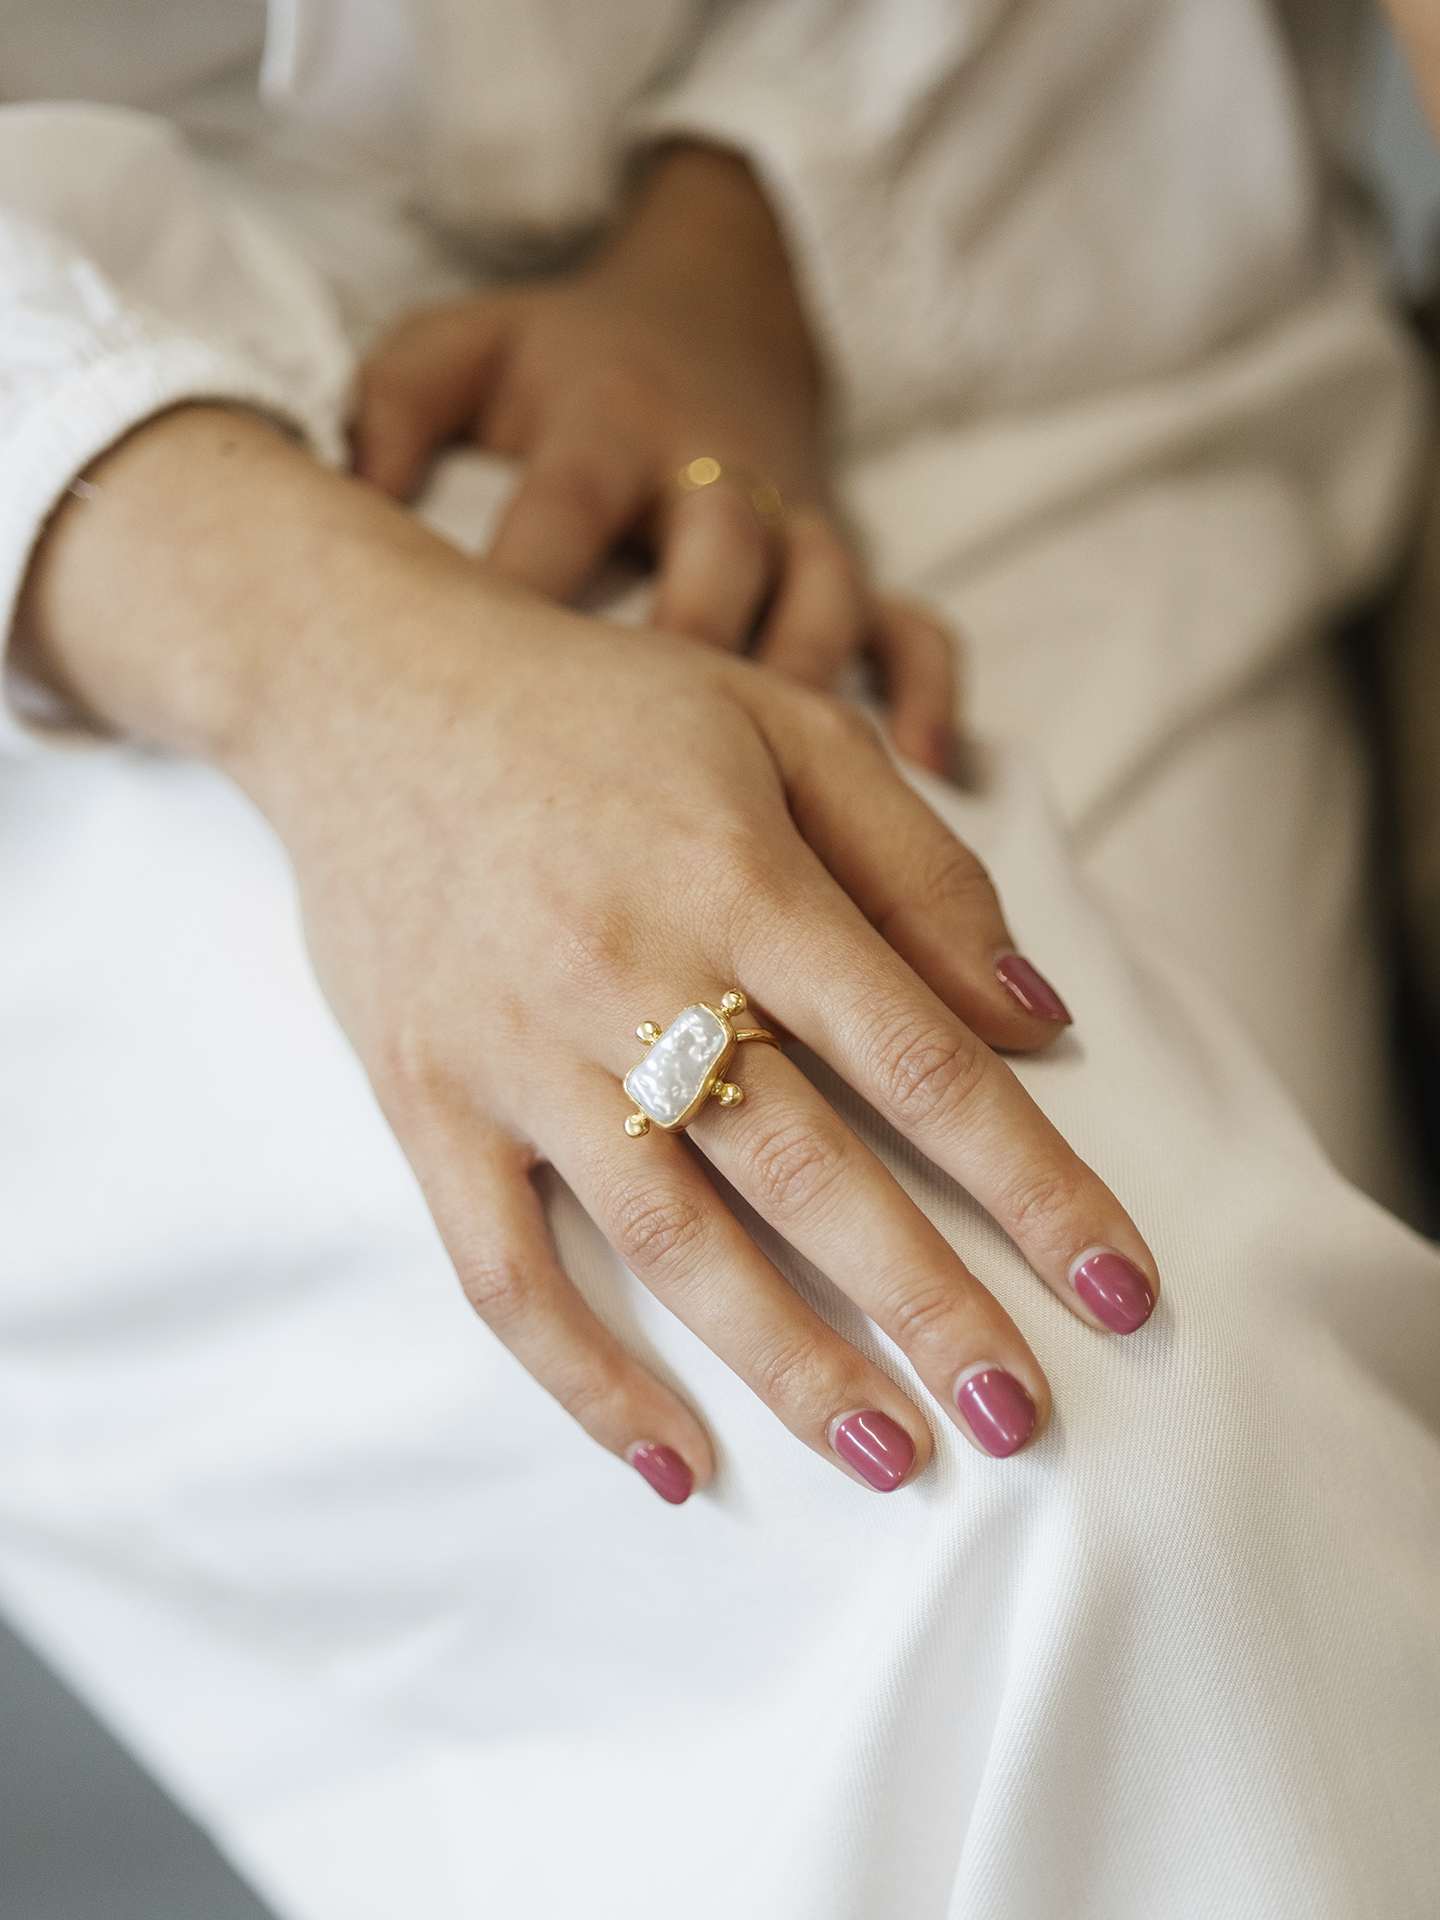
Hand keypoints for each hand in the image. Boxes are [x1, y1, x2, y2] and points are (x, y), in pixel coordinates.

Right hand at [21, 408, 1158, 1501]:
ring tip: (891, 1458)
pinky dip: (583, 1377)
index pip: (920, 1062)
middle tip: (1024, 1420)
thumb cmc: (600, 709)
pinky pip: (504, 1270)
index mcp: (740, 879)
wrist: (373, 692)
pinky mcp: (430, 1105)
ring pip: (672, 1243)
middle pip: (810, 1175)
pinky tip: (672, 1459)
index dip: (1034, 1183)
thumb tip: (1037, 1018)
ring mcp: (520, 1054)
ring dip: (788, 1364)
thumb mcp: (783, 727)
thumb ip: (920, 871)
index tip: (1122, 1287)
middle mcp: (633, 976)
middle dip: (931, 1307)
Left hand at [351, 142, 958, 773]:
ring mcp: (799, 521)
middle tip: (639, 786)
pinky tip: (923, 778)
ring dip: (802, 693)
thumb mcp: (458, 352)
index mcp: (607, 419)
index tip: (483, 702)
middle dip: (685, 663)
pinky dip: (929, 696)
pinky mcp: (857, 562)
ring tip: (781, 809)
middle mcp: (714, 470)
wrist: (702, 312)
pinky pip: (917, 625)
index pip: (567, 505)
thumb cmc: (556, 363)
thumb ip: (390, 412)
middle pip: (716, 564)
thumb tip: (338, 505)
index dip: (530, 587)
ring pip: (821, 601)